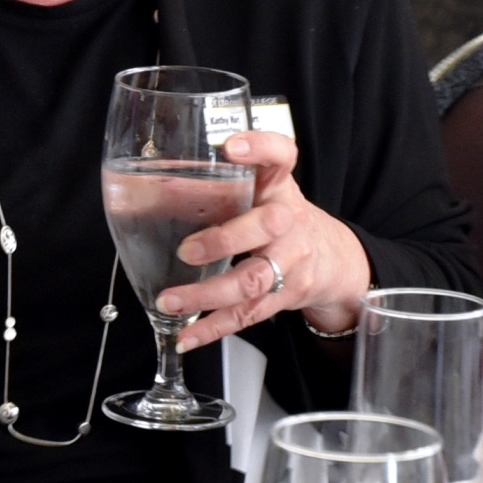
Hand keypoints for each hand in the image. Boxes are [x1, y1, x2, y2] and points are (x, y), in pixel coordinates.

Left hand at [159, 130, 370, 351]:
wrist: (332, 258)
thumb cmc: (278, 216)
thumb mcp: (260, 188)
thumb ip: (215, 182)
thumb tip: (150, 182)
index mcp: (278, 185)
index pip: (282, 155)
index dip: (260, 148)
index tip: (230, 147)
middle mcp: (289, 220)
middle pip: (267, 227)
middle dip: (224, 241)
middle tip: (185, 250)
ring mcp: (291, 261)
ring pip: (252, 281)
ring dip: (207, 294)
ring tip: (170, 300)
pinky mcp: (285, 295)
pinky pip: (247, 315)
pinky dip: (212, 328)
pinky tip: (185, 336)